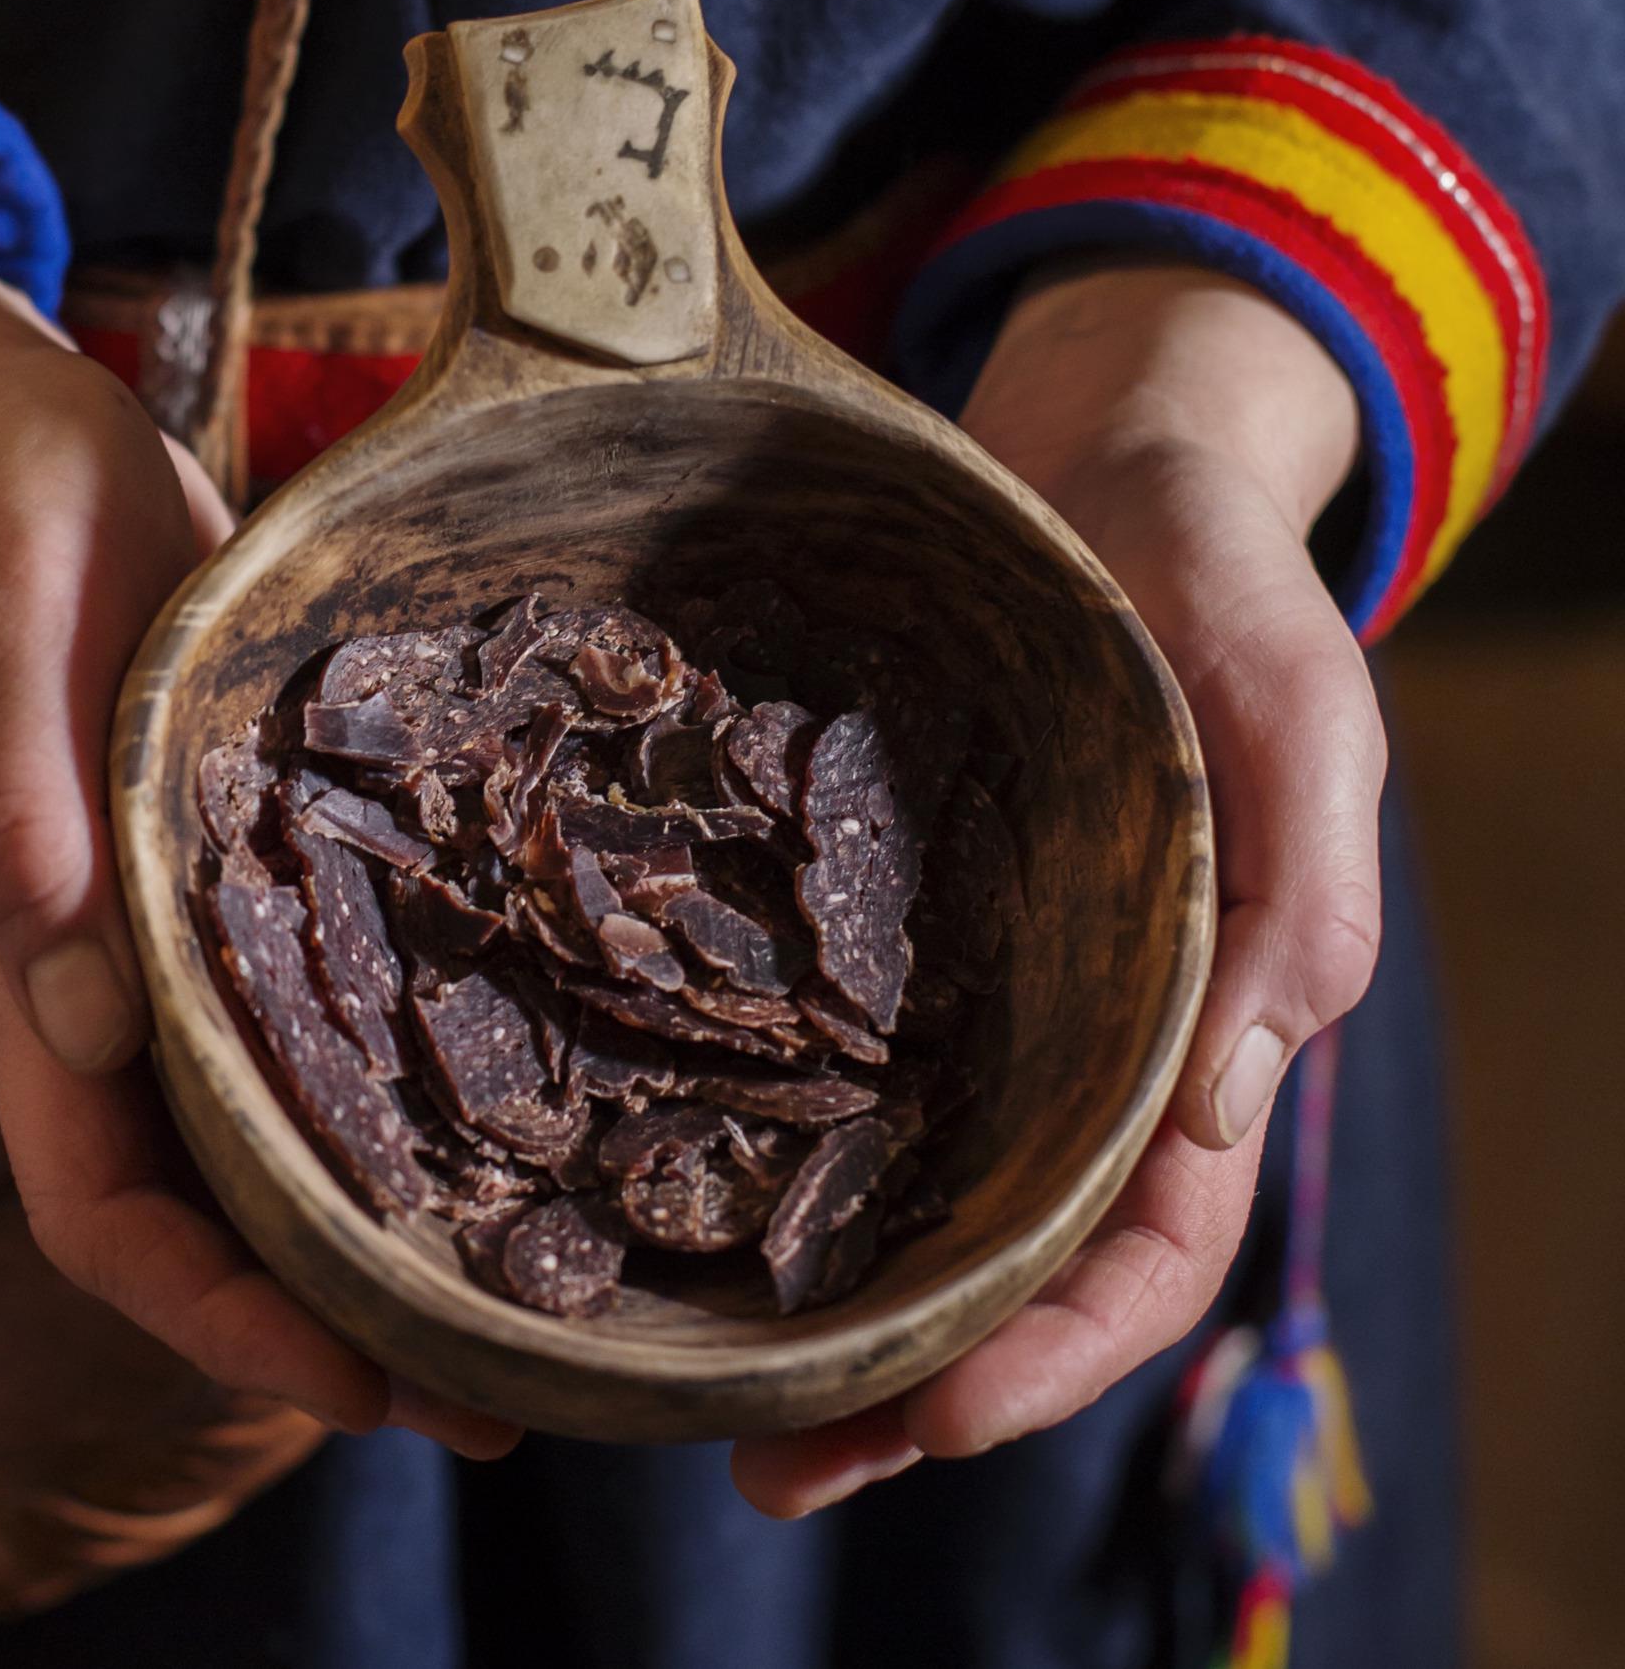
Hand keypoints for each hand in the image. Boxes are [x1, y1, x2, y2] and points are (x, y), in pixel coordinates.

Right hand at [0, 177, 516, 1458]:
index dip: (212, 1318)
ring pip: (285, 1135)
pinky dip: (416, 1090)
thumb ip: (7, 793)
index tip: (350, 1383)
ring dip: (392, 1230)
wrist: (20, 451)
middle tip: (503, 1392)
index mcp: (27, 971)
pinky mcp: (261, 877)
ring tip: (545, 1294)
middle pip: (214, 1215)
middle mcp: (110, 992)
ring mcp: (186, 942)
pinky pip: (337, 1019)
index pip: (100, 1210)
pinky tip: (534, 1102)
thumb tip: (74, 1003)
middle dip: (335, 1323)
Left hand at [734, 259, 1384, 1513]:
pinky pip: (800, 1061)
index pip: (1143, 1246)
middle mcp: (1063, 1040)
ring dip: (807, 1312)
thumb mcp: (1294, 699)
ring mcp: (955, 994)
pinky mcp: (855, 928)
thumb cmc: (1213, 581)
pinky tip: (639, 1193)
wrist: (1098, 469)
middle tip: (764, 1469)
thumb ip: (1298, 881)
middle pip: (996, 1264)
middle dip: (899, 1390)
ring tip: (681, 1388)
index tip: (937, 1424)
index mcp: (1192, 1027)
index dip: (1055, 1355)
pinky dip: (741, 1148)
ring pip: (892, 1193)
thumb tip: (1229, 1099)